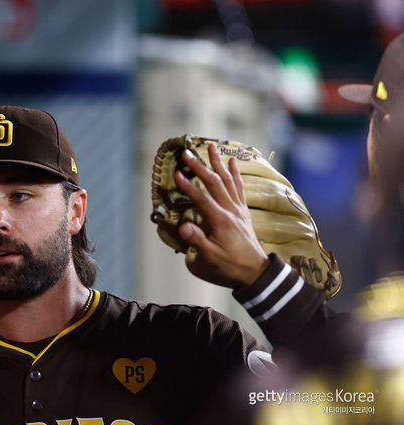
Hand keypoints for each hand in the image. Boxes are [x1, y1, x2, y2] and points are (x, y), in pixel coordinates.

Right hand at [174, 143, 268, 286]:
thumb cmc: (230, 266)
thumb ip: (197, 240)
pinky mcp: (243, 210)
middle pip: (214, 183)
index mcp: (221, 220)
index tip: (176, 174)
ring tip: (211, 146)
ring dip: (218, 163)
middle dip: (200, 166)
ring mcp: (238, 209)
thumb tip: (183, 226)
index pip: (202, 198)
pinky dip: (234, 173)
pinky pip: (239, 187)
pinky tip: (231, 161)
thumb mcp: (211, 257)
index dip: (188, 186)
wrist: (255, 271)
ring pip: (228, 180)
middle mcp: (231, 210)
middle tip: (187, 153)